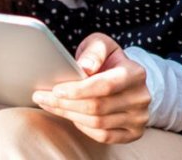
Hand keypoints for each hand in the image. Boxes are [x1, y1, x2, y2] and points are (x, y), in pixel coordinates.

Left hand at [31, 32, 150, 143]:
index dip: (78, 89)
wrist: (126, 75)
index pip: (105, 85)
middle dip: (65, 103)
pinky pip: (104, 136)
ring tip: (49, 104)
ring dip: (69, 115)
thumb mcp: (101, 44)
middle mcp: (140, 97)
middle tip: (41, 97)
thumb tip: (84, 67)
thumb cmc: (108, 58)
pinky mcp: (134, 132)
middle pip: (98, 107)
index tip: (56, 89)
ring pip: (98, 123)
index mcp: (135, 73)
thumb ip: (93, 52)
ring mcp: (139, 118)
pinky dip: (83, 127)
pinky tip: (69, 115)